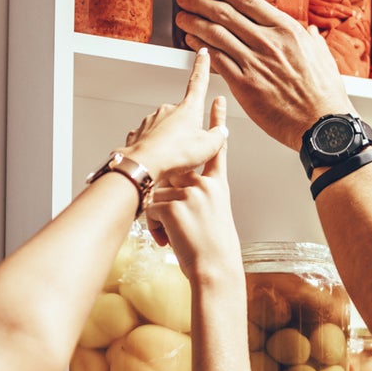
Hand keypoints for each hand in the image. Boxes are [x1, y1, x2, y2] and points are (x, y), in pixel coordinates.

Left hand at [121, 49, 228, 177]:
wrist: (143, 165)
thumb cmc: (174, 155)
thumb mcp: (209, 148)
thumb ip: (218, 137)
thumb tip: (221, 133)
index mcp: (188, 108)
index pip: (198, 81)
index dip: (202, 67)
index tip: (203, 54)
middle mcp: (168, 109)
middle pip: (184, 114)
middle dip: (188, 128)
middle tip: (190, 149)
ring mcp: (152, 119)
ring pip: (167, 127)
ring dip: (172, 140)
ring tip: (174, 158)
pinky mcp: (140, 131)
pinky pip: (152, 138)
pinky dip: (157, 147)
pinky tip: (161, 159)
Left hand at [144, 98, 241, 280]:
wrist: (215, 270)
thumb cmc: (212, 250)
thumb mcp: (211, 216)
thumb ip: (198, 196)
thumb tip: (177, 192)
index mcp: (217, 185)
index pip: (217, 149)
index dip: (217, 124)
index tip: (219, 100)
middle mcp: (206, 185)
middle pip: (174, 177)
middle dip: (165, 200)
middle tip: (181, 225)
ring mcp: (190, 193)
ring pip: (158, 196)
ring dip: (160, 221)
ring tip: (177, 239)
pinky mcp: (175, 204)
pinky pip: (152, 212)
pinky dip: (156, 230)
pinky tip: (169, 242)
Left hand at [175, 0, 354, 148]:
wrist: (321, 124)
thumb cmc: (324, 95)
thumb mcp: (323, 57)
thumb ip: (311, 40)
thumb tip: (310, 33)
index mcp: (286, 30)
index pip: (246, 1)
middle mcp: (268, 42)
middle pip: (225, 14)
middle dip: (200, 1)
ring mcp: (254, 63)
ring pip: (216, 35)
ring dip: (194, 23)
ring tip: (182, 17)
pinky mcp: (245, 85)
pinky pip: (217, 61)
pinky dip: (201, 49)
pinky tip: (192, 43)